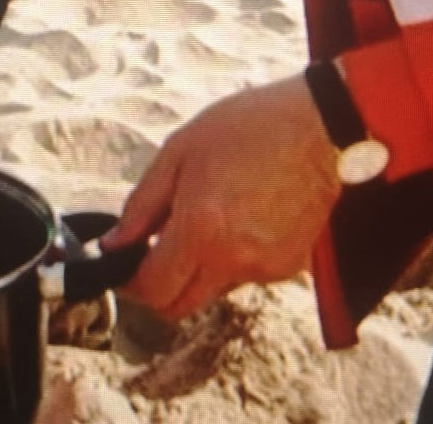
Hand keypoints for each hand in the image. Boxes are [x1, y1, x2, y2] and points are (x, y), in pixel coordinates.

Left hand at [101, 75, 341, 320]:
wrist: (319, 126)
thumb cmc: (248, 126)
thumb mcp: (181, 150)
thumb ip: (142, 203)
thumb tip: (114, 244)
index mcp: (201, 230)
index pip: (152, 289)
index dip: (130, 282)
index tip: (124, 264)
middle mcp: (233, 260)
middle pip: (179, 306)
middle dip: (159, 286)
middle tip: (154, 250)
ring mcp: (264, 268)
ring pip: (212, 290)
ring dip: (198, 269)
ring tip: (210, 215)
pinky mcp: (287, 267)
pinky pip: (245, 275)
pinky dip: (233, 257)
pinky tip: (243, 215)